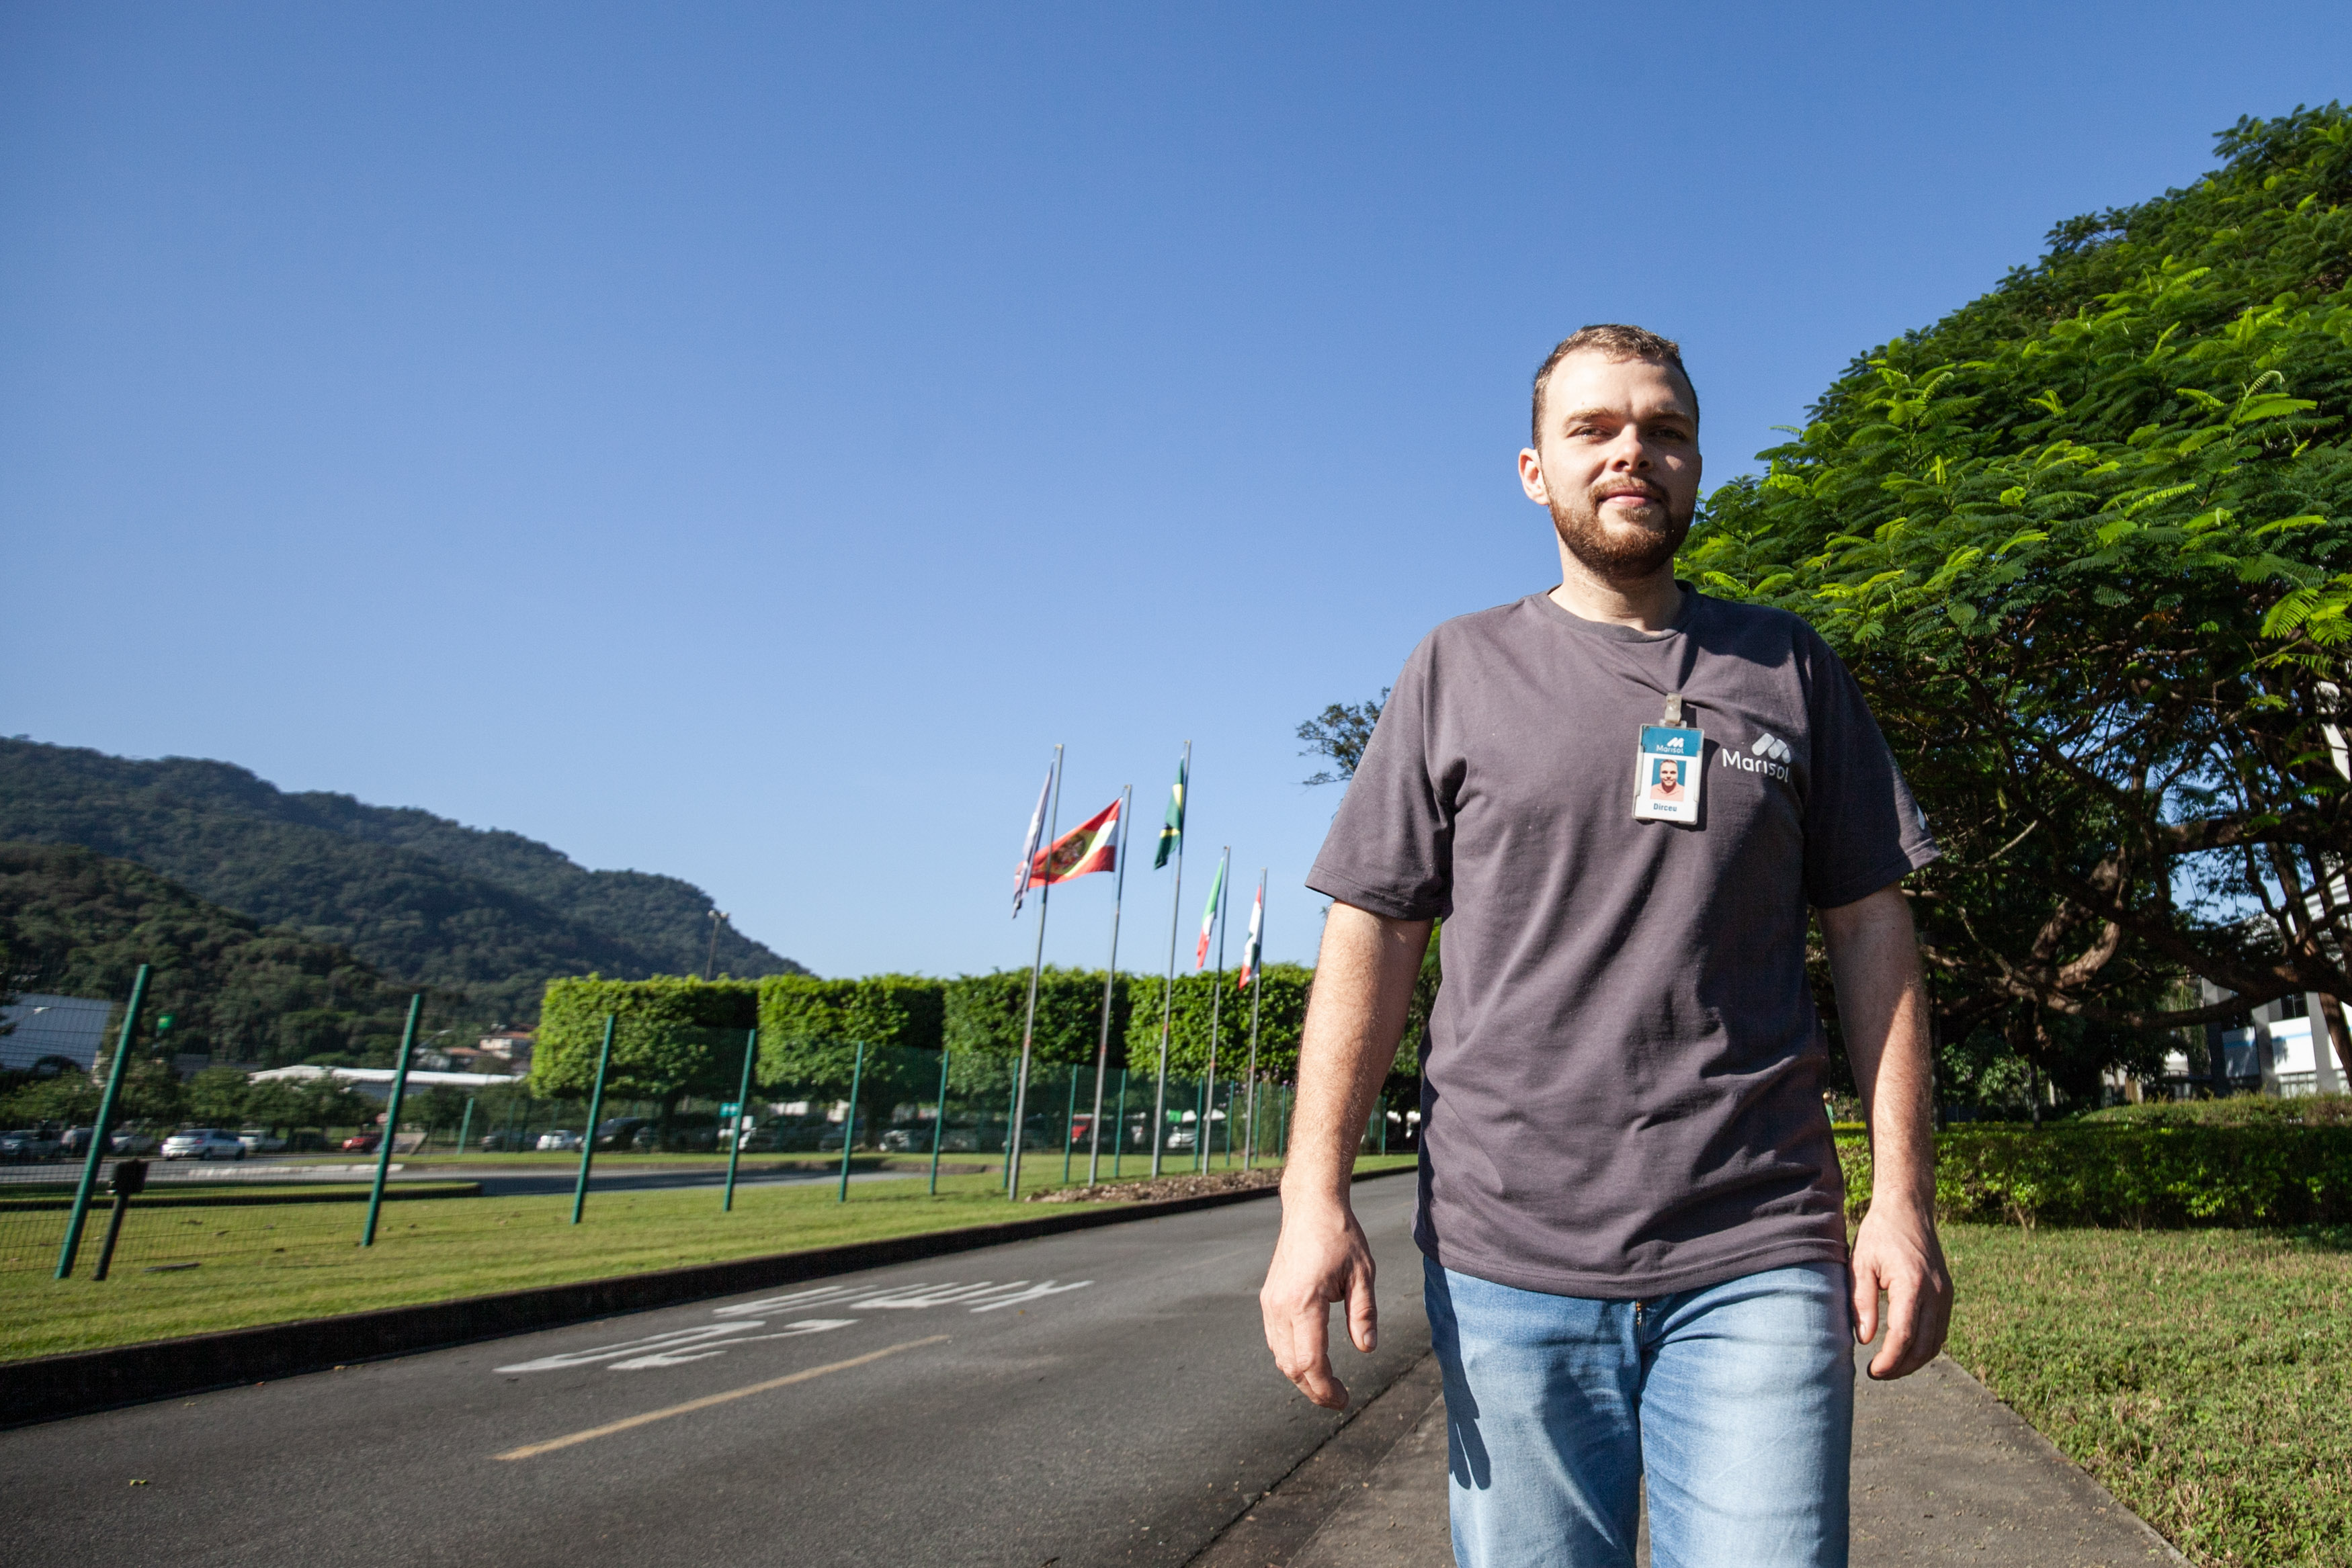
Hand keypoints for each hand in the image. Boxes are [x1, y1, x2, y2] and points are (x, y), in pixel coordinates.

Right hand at [1260, 1197, 1376, 1408]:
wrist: (1310, 1206)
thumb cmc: (1340, 1236)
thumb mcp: (1363, 1274)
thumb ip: (1364, 1314)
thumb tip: (1367, 1349)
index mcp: (1304, 1302)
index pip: (1311, 1362)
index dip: (1326, 1388)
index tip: (1344, 1400)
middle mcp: (1280, 1306)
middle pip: (1291, 1366)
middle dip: (1314, 1390)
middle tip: (1339, 1400)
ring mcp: (1270, 1302)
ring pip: (1279, 1356)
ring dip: (1301, 1376)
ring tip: (1327, 1385)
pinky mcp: (1269, 1298)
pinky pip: (1275, 1339)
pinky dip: (1291, 1357)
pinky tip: (1311, 1361)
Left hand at [1850, 1201, 1951, 1379]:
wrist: (1908, 1209)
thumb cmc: (1879, 1234)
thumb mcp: (1860, 1263)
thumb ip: (1861, 1301)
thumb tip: (1865, 1339)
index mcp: (1912, 1285)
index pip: (1905, 1335)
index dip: (1890, 1360)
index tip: (1873, 1371)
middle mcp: (1936, 1292)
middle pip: (1924, 1346)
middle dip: (1901, 1367)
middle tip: (1877, 1373)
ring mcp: (1946, 1294)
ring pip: (1936, 1342)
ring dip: (1915, 1360)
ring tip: (1890, 1367)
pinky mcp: (1947, 1293)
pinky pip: (1940, 1329)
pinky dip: (1926, 1346)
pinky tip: (1906, 1350)